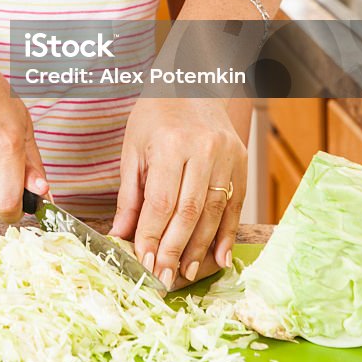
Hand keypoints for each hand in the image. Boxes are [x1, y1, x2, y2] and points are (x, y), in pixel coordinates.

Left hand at [109, 98, 246, 289]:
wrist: (192, 83)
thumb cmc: (156, 115)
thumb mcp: (133, 148)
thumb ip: (130, 195)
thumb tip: (119, 235)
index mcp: (171, 143)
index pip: (161, 201)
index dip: (152, 236)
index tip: (144, 263)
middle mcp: (204, 150)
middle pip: (190, 212)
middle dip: (174, 249)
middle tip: (163, 278)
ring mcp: (227, 156)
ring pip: (214, 213)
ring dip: (199, 248)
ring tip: (184, 272)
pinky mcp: (242, 163)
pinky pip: (235, 206)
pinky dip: (226, 235)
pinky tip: (218, 258)